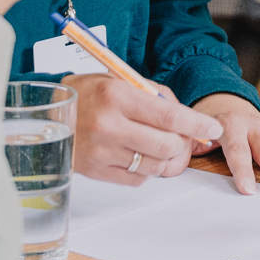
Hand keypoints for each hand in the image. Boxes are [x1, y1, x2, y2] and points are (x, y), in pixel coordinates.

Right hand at [65, 73, 223, 184]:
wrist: (47, 115)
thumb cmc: (88, 94)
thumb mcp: (119, 81)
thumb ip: (155, 96)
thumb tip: (188, 119)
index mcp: (117, 96)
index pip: (170, 117)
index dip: (197, 125)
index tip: (212, 129)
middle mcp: (109, 125)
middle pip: (167, 146)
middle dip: (184, 144)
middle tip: (186, 139)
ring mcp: (102, 152)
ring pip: (155, 166)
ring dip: (167, 158)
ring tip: (161, 146)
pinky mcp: (97, 172)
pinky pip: (138, 179)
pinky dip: (146, 169)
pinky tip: (139, 154)